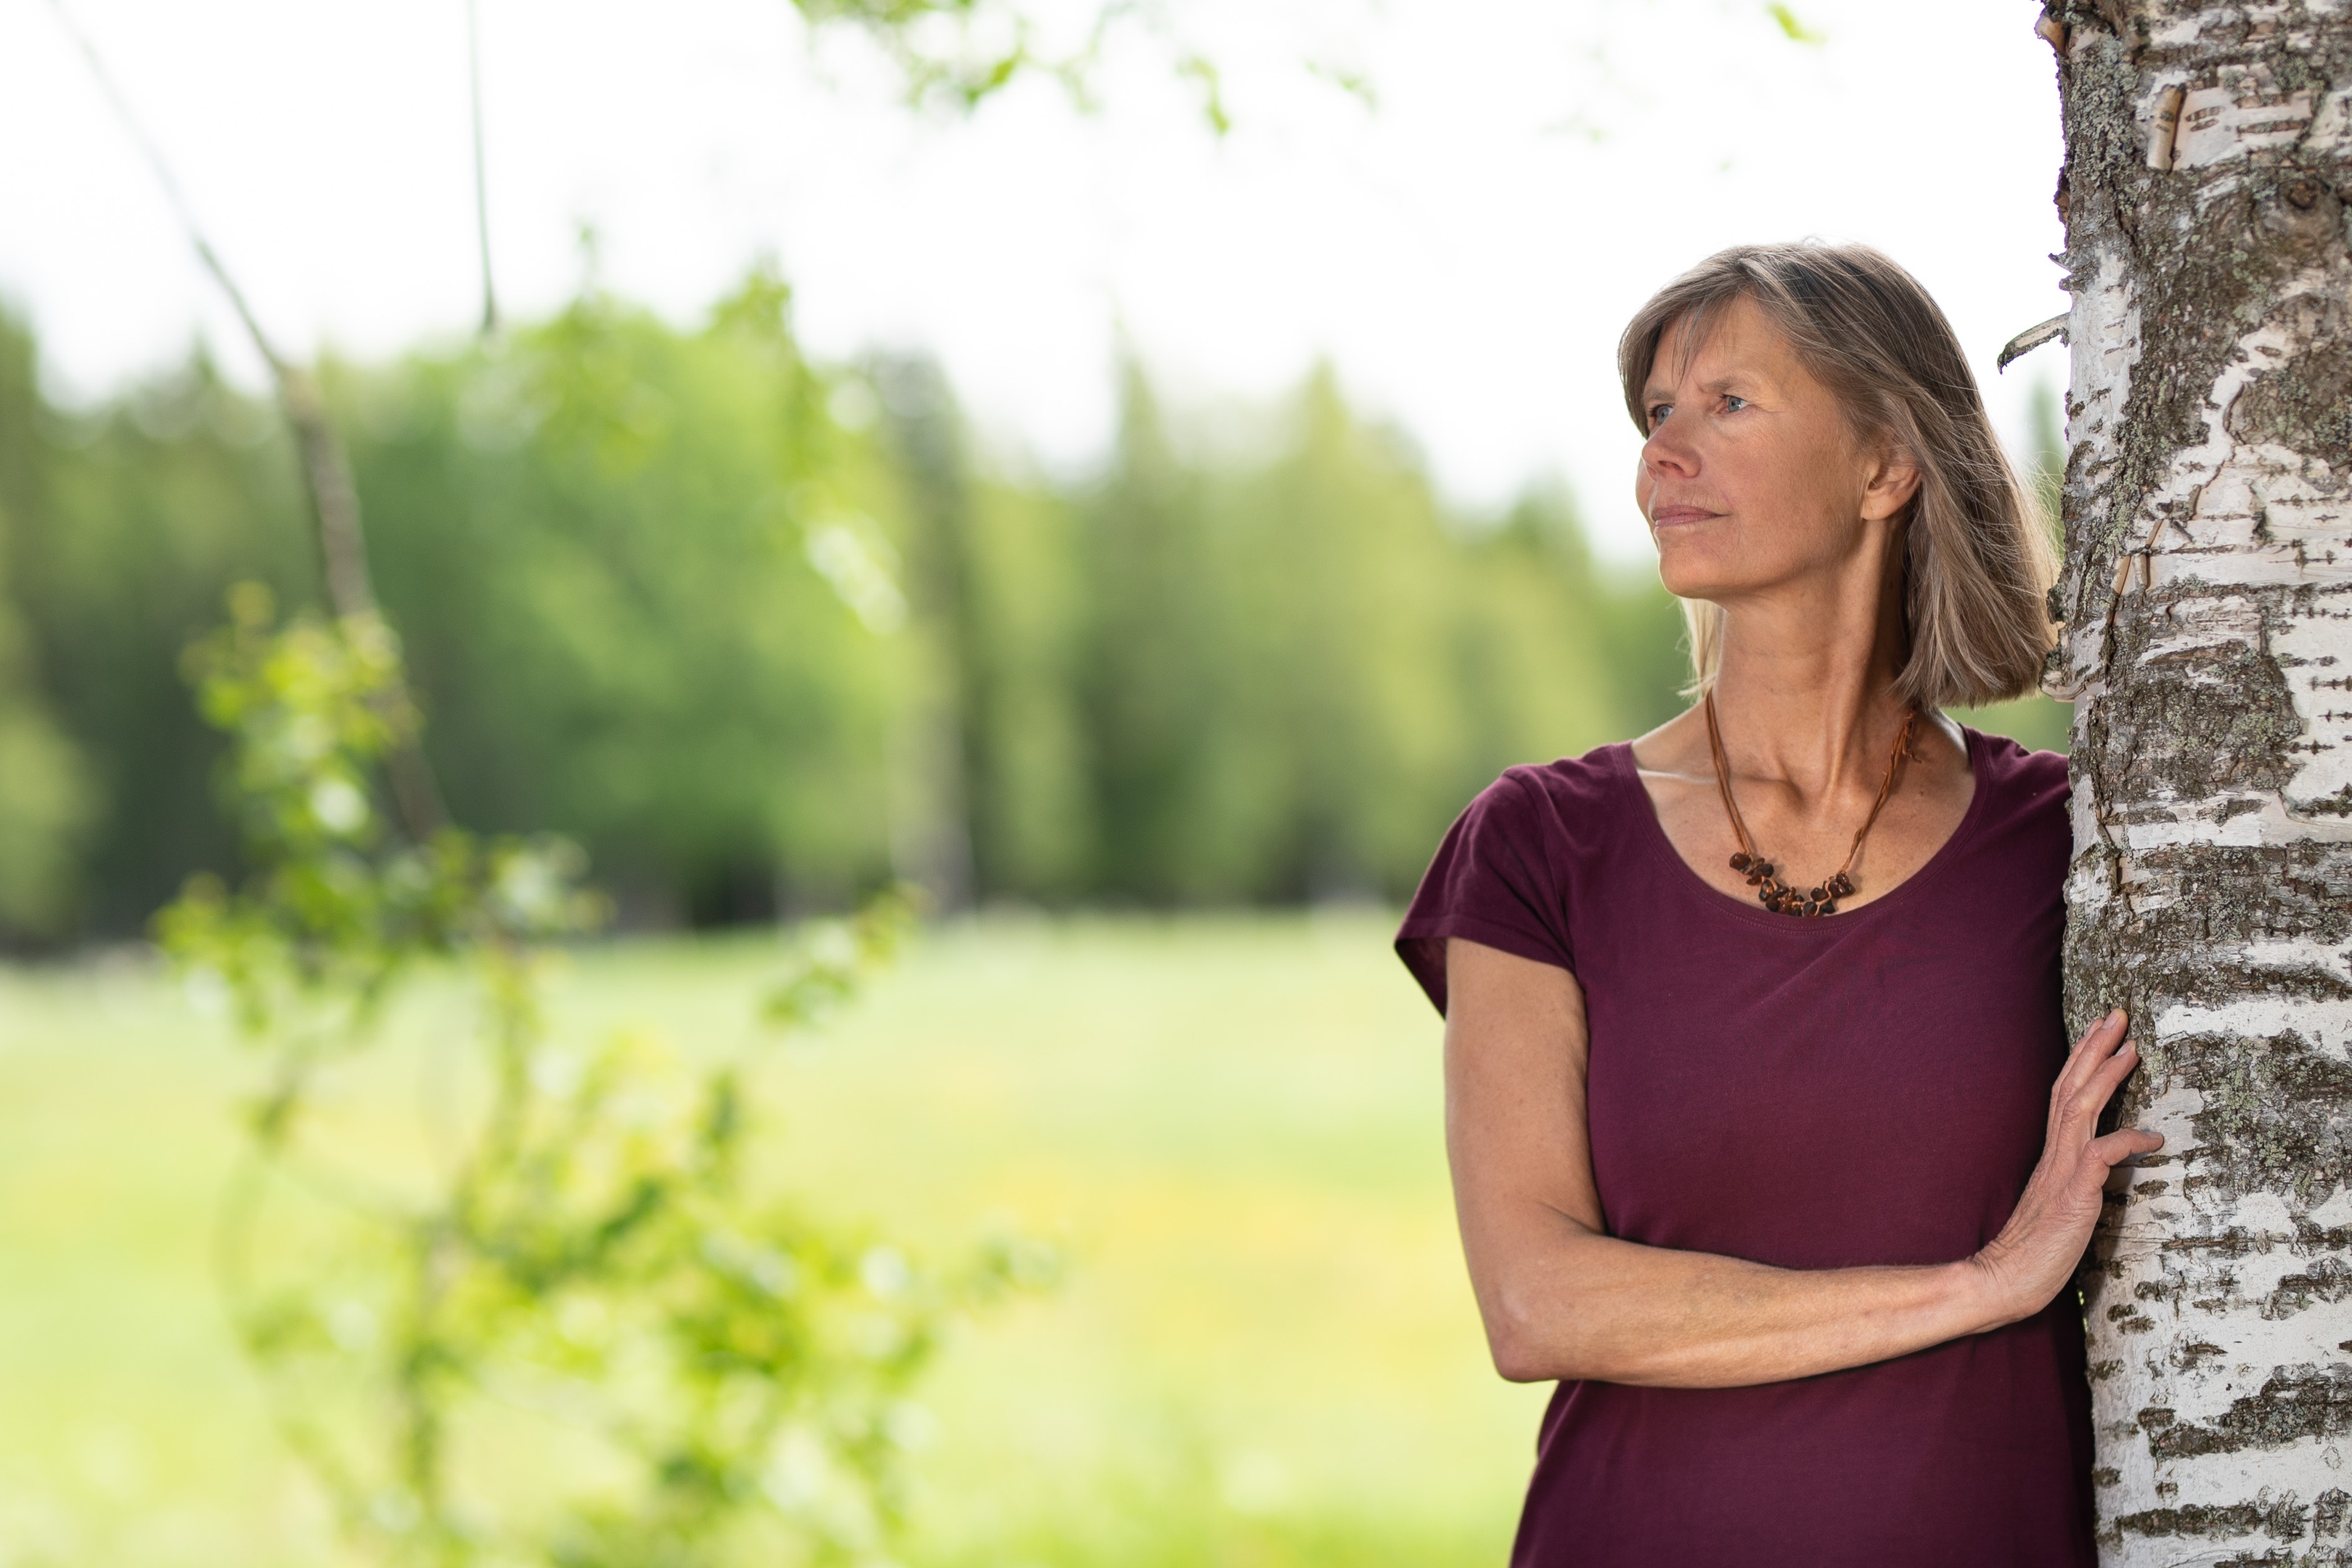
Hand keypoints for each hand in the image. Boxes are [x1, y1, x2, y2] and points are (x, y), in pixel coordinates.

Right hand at [1967, 1010, 2162, 1328]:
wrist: (2005, 1280)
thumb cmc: (2034, 1251)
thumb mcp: (2059, 1205)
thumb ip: (2077, 1179)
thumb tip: (2104, 1163)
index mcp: (2051, 1154)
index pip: (2065, 1094)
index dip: (2084, 1060)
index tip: (2102, 1031)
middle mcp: (2055, 1154)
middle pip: (2072, 1088)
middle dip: (2094, 1049)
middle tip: (2117, 1015)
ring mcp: (2062, 1172)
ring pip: (2082, 1108)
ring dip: (2106, 1074)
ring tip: (2131, 1046)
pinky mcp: (2073, 1195)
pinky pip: (2101, 1156)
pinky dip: (2127, 1139)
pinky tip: (2153, 1136)